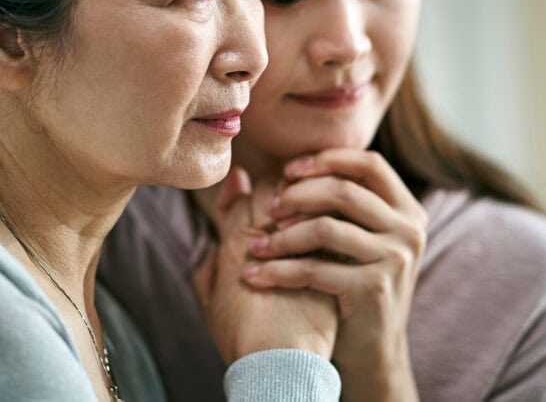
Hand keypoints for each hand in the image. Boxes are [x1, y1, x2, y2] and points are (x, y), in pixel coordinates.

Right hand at [192, 168, 337, 362]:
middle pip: (274, 189)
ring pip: (305, 199)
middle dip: (283, 186)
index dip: (249, 187)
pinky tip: (337, 221)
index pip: (243, 195)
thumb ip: (207, 269)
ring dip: (310, 196)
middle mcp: (264, 234)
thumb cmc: (240, 338)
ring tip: (315, 202)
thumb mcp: (210, 303)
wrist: (278, 362)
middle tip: (292, 189)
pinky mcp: (328, 256)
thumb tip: (212, 248)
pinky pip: (333, 221)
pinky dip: (333, 216)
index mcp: (232, 241)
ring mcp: (298, 243)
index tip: (253, 183)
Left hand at [241, 150, 426, 401]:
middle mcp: (409, 229)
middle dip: (298, 195)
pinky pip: (315, 269)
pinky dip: (278, 270)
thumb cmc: (353, 285)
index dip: (326, 160)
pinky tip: (255, 275)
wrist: (372, 350)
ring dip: (282, 236)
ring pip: (325, 228)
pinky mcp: (374, 288)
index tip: (288, 171)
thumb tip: (276, 169)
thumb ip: (334, 204)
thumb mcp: (355, 239)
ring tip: (254, 245)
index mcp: (408, 209)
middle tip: (268, 209)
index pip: (369, 164)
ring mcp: (395, 258)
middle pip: (345, 191)